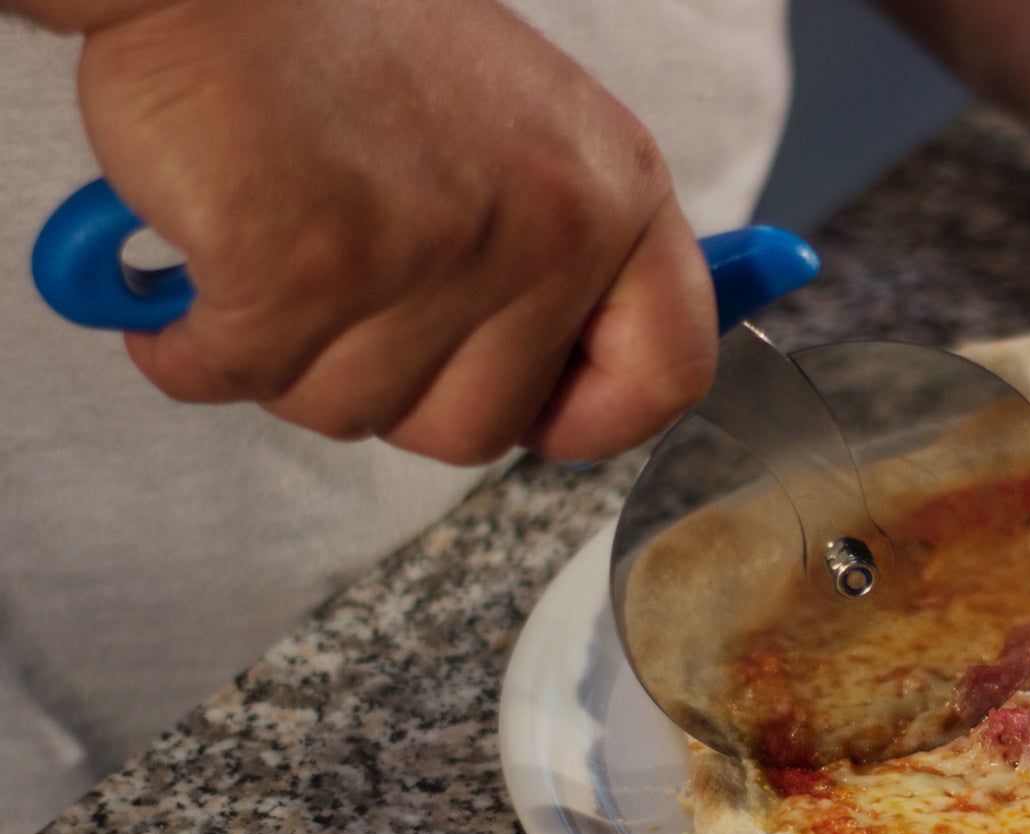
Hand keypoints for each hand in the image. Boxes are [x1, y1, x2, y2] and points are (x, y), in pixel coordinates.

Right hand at [70, 0, 715, 462]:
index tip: (533, 410)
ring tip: (269, 256)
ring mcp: (429, 256)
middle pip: (480, 429)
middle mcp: (546, 230)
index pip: (668, 371)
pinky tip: (193, 285)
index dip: (594, 419)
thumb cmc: (351, 35)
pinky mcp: (301, 272)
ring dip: (286, 361)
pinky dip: (194, 349)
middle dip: (393, 394)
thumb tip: (568, 376)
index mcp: (615, 192)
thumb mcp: (521, 129)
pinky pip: (240, 377)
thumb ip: (558, 249)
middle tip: (342, 309)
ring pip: (352, 412)